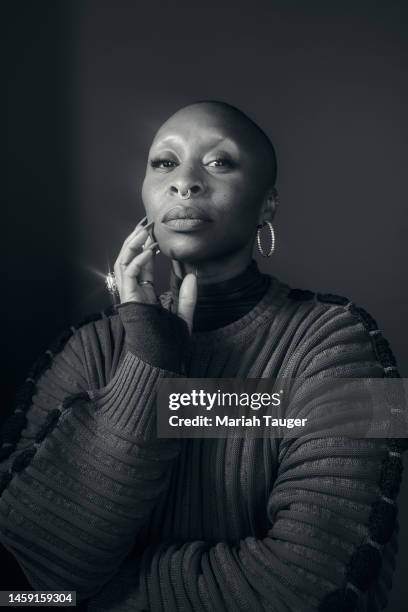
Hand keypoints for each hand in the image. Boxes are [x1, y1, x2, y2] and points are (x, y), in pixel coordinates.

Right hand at [114, 219, 197, 333]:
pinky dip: (138, 260)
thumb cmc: (170, 342)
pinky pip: (129, 274)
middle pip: (128, 259)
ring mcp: (129, 296)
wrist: (161, 359)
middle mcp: (133, 293)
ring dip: (132, 244)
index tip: (156, 233)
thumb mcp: (184, 315)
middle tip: (147, 223)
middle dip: (135, 240)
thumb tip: (193, 276)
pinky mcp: (129, 299)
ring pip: (123, 263)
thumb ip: (188, 297)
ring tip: (144, 229)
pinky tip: (149, 250)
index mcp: (144, 295)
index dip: (147, 247)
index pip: (142, 265)